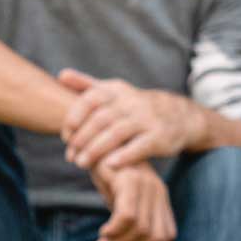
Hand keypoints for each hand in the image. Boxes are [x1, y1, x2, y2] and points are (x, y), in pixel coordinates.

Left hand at [58, 69, 207, 170]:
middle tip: (70, 156)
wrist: (179, 116)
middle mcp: (132, 102)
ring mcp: (147, 119)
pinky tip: (109, 165)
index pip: (91, 99)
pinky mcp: (159, 137)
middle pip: (101, 119)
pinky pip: (140, 146)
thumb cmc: (136, 107)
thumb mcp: (115, 91)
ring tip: (82, 164)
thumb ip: (87, 85)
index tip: (65, 135)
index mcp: (117, 91)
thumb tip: (61, 75)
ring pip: (117, 133)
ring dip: (96, 149)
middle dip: (82, 138)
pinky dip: (124, 156)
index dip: (75, 117)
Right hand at [87, 160, 176, 240]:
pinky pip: (127, 217)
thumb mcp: (121, 201)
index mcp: (160, 198)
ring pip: (141, 229)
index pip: (166, 236)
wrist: (95, 143)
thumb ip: (129, 224)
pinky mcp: (129, 181)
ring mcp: (145, 185)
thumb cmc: (108, 175)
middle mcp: (157, 192)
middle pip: (155, 237)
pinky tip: (103, 232)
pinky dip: (114, 231)